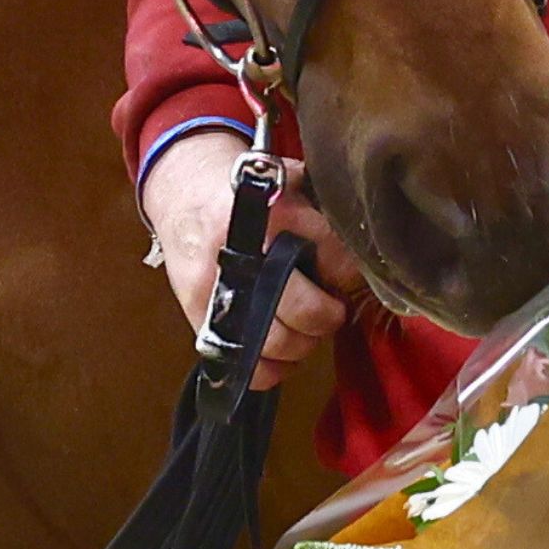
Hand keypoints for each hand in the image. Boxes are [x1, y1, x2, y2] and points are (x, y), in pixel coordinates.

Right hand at [139, 126, 348, 379]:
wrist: (182, 192)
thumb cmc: (246, 189)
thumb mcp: (291, 180)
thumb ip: (326, 215)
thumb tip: (366, 260)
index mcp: (275, 212)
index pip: (336, 260)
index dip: (350, 274)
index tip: (348, 276)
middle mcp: (244, 252)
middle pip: (305, 310)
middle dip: (329, 315)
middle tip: (332, 307)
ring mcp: (217, 289)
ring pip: (277, 341)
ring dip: (303, 342)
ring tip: (305, 324)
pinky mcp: (199, 316)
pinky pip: (247, 365)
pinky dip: (272, 368)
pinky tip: (279, 347)